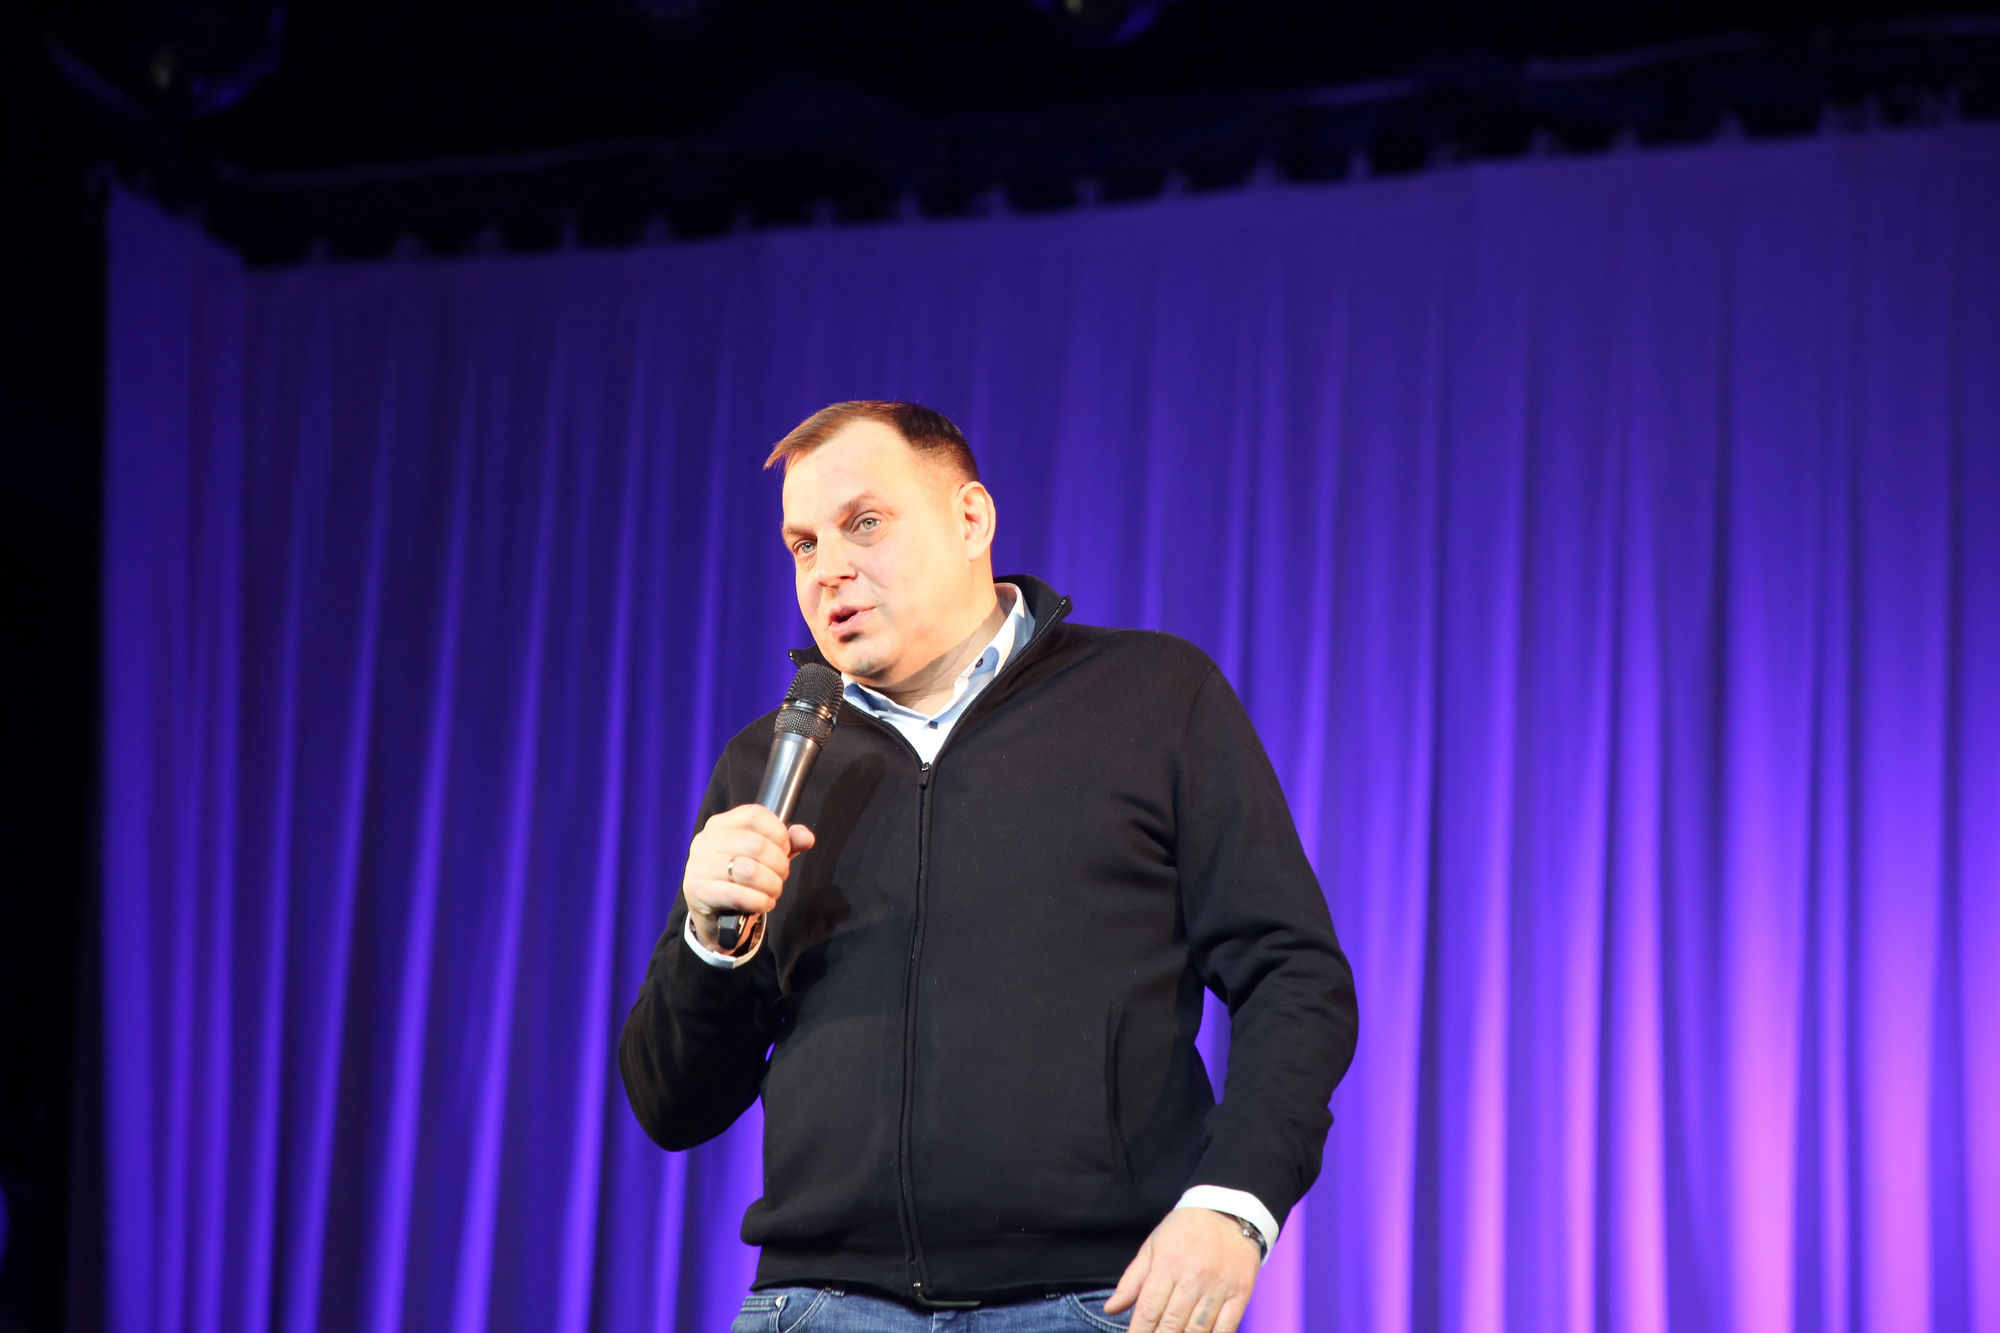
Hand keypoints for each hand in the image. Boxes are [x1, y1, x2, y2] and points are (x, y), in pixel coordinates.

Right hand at [682, 804, 814, 950]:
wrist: (715, 917)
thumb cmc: (739, 880)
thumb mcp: (764, 858)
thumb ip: (786, 844)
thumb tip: (806, 837)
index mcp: (720, 824)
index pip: (755, 814)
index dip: (778, 832)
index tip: (785, 849)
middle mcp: (706, 840)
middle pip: (756, 844)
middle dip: (779, 865)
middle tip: (780, 877)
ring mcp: (699, 865)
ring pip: (749, 871)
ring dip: (771, 885)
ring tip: (773, 891)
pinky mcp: (698, 891)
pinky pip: (738, 895)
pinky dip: (759, 901)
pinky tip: (764, 903)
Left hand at [1102, 1208, 1260, 1332]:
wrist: (1228, 1213)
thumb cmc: (1185, 1231)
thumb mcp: (1153, 1247)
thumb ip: (1132, 1281)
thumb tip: (1111, 1308)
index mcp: (1168, 1264)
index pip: (1148, 1310)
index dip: (1138, 1332)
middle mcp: (1193, 1277)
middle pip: (1171, 1324)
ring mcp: (1219, 1287)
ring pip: (1197, 1330)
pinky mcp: (1240, 1294)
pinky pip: (1226, 1328)